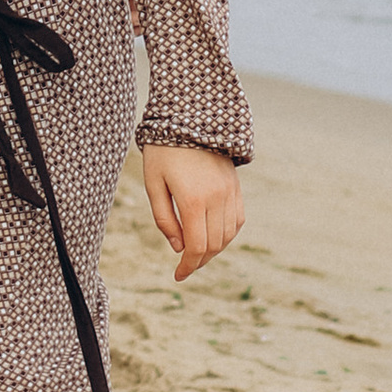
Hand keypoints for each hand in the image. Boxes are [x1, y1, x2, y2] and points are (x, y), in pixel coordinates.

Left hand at [141, 142, 243, 282]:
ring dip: (214, 250)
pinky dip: (227, 234)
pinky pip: (237, 219)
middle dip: (199, 261)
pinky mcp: (235, 186)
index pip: (196, 246)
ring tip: (197, 253)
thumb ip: (165, 219)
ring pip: (228, 235)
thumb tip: (178, 247)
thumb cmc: (163, 150)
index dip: (188, 266)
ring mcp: (229, 192)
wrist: (189, 116)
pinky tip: (214, 236)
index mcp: (193, 201)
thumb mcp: (154, 184)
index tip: (178, 276)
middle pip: (213, 245)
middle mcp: (216, 199)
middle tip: (185, 267)